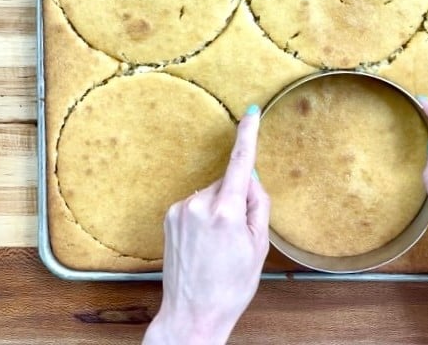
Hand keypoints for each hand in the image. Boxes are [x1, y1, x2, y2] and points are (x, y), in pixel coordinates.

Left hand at [143, 106, 269, 344]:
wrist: (192, 315)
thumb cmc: (230, 286)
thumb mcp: (259, 246)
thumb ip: (257, 205)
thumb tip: (250, 177)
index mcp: (225, 212)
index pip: (240, 163)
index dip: (248, 135)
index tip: (251, 113)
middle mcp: (198, 205)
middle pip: (227, 184)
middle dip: (237, 199)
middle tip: (239, 237)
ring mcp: (180, 211)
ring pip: (211, 195)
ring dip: (219, 210)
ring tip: (218, 246)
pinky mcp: (169, 217)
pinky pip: (196, 205)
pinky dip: (204, 217)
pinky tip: (204, 244)